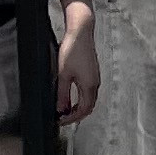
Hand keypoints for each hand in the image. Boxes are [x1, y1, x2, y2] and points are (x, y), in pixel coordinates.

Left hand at [52, 3, 100, 126]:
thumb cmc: (72, 50)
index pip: (83, 110)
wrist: (81, 32)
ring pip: (88, 99)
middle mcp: (95, 83)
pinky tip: (70, 96)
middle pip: (88, 107)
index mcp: (89, 86)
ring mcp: (94, 78)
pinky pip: (88, 91)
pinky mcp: (92, 72)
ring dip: (77, 107)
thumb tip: (60, 109)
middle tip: (62, 118)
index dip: (71, 118)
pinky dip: (79, 98)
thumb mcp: (63, 75)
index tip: (60, 121)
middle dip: (75, 115)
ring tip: (64, 109)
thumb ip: (62, 94)